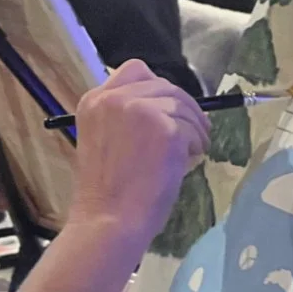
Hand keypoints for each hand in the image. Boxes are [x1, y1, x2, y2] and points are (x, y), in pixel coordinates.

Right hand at [69, 59, 209, 246]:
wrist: (108, 221)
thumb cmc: (106, 192)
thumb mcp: (104, 139)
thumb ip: (125, 117)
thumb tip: (168, 105)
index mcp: (94, 100)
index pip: (134, 70)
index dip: (155, 88)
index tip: (164, 110)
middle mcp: (114, 98)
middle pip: (164, 84)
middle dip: (182, 106)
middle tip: (192, 130)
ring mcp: (139, 110)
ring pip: (182, 104)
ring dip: (194, 126)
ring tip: (192, 150)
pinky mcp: (164, 128)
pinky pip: (192, 126)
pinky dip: (198, 143)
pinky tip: (190, 160)